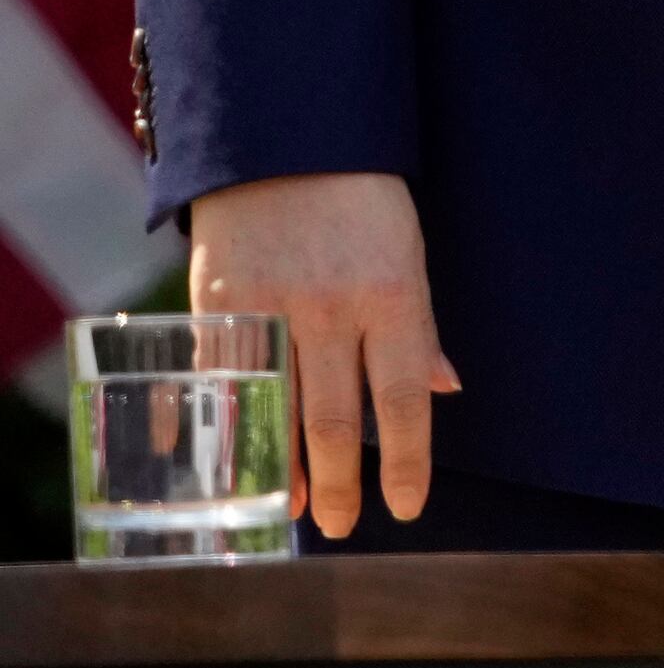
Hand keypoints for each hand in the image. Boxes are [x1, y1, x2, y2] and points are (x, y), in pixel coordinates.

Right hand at [188, 173, 452, 539]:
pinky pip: (217, 388)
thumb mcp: (409, 253)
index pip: (404, 398)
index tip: (407, 506)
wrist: (285, 141)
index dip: (406, 460)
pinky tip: (222, 471)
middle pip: (335, 421)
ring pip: (275, 415)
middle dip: (343, 485)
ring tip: (297, 513)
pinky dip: (217, 434)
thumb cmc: (362, 201)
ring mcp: (269, 311)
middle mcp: (330, 310)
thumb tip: (443, 390)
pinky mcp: (217, 309)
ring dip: (286, 474)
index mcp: (392, 296)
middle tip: (347, 526)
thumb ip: (419, 327)